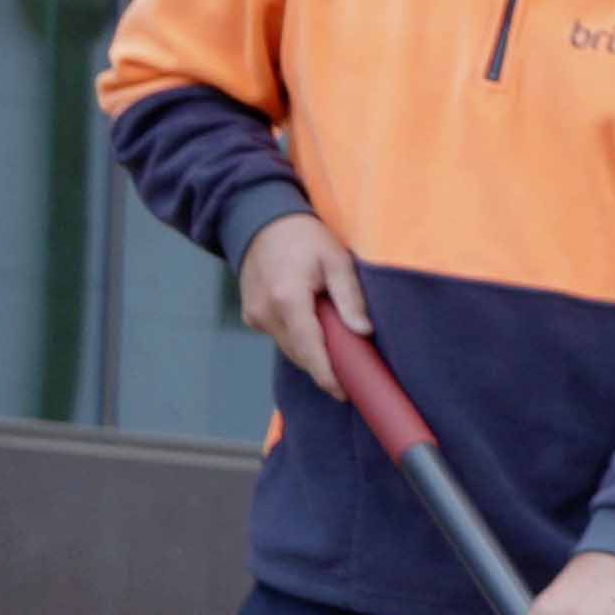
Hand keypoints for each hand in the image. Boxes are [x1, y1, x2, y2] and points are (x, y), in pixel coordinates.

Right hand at [236, 210, 374, 387]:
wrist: (261, 221)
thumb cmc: (304, 237)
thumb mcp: (336, 260)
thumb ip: (349, 297)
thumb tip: (363, 331)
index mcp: (287, 298)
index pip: (309, 348)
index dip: (326, 374)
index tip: (344, 393)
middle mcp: (265, 312)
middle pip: (299, 353)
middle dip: (324, 368)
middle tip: (352, 378)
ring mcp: (254, 315)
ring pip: (289, 347)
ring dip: (312, 354)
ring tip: (339, 356)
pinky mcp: (251, 314)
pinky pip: (280, 336)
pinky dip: (299, 340)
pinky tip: (317, 333)